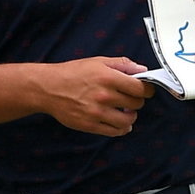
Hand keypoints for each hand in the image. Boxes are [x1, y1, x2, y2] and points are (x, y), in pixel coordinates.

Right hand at [40, 56, 156, 136]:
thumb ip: (121, 64)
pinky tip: (118, 122)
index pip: (141, 88)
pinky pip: (115, 131)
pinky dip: (121, 128)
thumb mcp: (97, 62)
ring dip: (130, 116)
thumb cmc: (72, 74)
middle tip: (129, 99)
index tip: (145, 90)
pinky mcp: (90, 125)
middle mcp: (104, 96)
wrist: (47, 88)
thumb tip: (142, 70)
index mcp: (108, 77)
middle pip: (136, 103)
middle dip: (136, 101)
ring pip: (128, 120)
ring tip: (124, 112)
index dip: (147, 89)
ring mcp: (97, 112)